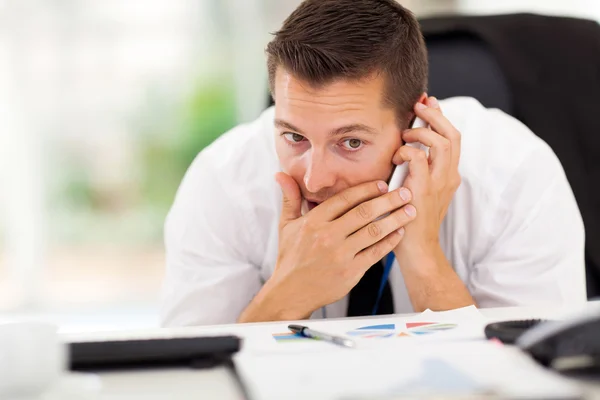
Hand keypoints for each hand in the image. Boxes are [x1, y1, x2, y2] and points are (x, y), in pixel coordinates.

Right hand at [238, 174, 416, 321]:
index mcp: (314, 222)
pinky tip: (399, 233)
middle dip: (389, 200)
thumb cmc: (290, 258)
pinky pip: (375, 252)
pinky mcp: (350, 271)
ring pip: (374, 231)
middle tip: (405, 192)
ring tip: (410, 210)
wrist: (290, 292)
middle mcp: (328, 236)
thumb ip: (290, 198)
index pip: (345, 199)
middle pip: (364, 212)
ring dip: (395, 219)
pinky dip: (389, 241)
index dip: (366, 189)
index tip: (382, 184)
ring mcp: (341, 254)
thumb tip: (281, 175)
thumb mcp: (286, 226)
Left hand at [392, 96, 461, 257]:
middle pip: (452, 134)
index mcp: (449, 175)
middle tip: (419, 105)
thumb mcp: (418, 190)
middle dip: (435, 115)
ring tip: (405, 133)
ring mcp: (439, 183)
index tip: (428, 103)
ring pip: (442, 142)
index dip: (441, 117)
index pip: (452, 138)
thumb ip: (416, 171)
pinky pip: (418, 158)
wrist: (417, 249)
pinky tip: (396, 157)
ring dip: (421, 131)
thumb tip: (404, 148)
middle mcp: (449, 176)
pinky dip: (406, 151)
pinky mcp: (424, 190)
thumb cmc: (411, 221)